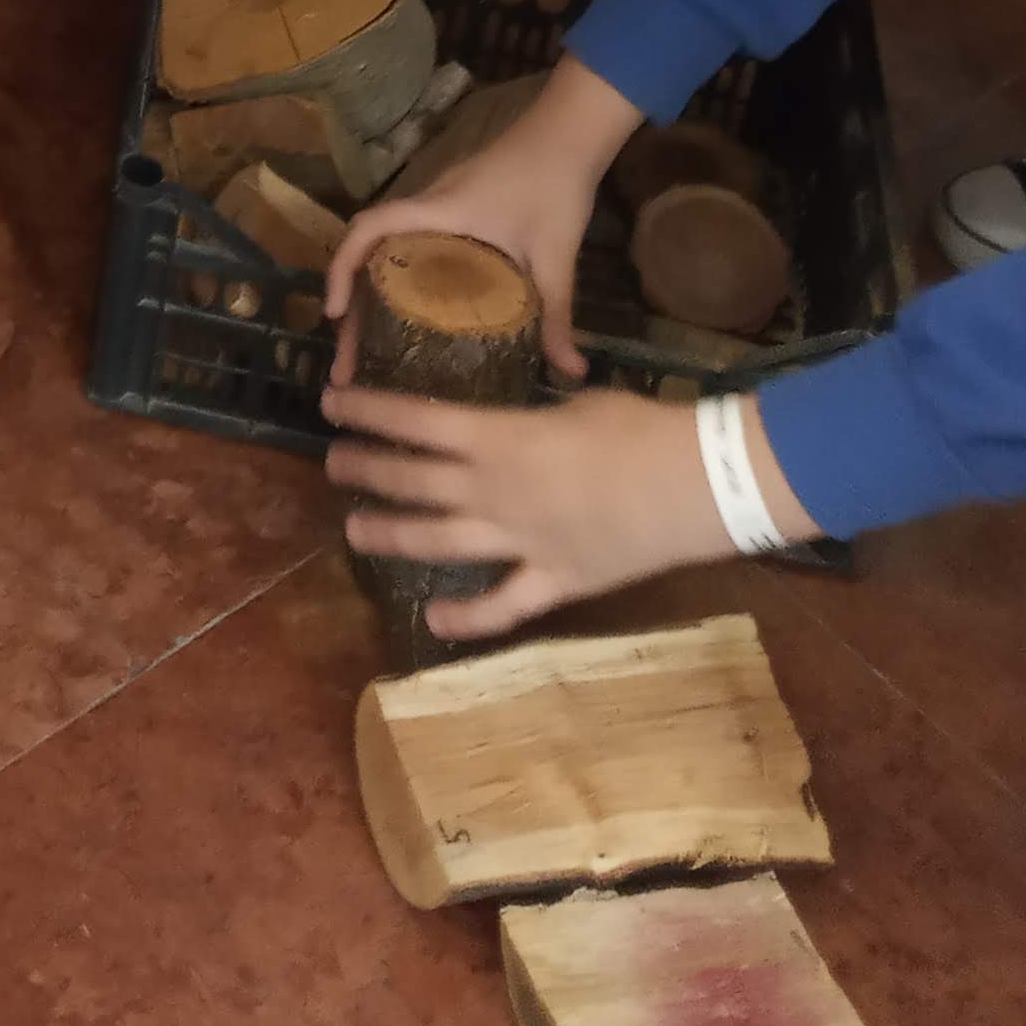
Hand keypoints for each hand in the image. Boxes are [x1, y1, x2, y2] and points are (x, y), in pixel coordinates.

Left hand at [324, 379, 794, 639]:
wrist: (693, 487)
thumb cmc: (637, 429)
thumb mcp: (577, 404)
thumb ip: (535, 417)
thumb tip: (519, 417)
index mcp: (499, 439)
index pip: (416, 421)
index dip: (370, 413)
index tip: (333, 406)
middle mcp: (496, 492)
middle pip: (415, 480)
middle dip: (367, 470)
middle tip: (332, 463)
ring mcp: (521, 543)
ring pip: (440, 541)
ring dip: (391, 535)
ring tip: (352, 530)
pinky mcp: (553, 583)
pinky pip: (502, 606)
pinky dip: (467, 618)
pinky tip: (434, 620)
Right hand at [326, 54, 638, 385]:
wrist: (569, 131)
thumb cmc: (553, 187)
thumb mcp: (555, 257)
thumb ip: (557, 317)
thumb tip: (574, 374)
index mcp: (438, 212)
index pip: (369, 228)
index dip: (342, 269)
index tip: (334, 315)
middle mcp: (426, 206)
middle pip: (367, 248)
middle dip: (351, 305)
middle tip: (348, 363)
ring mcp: (437, 204)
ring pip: (384, 247)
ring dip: (368, 292)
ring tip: (367, 347)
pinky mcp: (452, 206)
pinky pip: (407, 242)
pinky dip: (392, 277)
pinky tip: (409, 312)